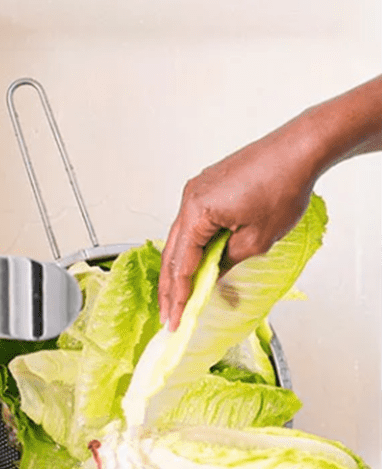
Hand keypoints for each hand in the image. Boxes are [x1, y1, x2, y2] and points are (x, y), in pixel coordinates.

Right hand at [159, 75, 381, 330]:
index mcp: (196, 212)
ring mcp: (197, 191)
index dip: (179, 296)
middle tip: (168, 316)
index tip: (175, 320)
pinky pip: (192, 224)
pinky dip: (191, 247)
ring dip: (179, 268)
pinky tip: (195, 264)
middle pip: (173, 252)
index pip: (182, 264)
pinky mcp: (208, 187)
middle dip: (170, 288)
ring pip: (181, 238)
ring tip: (178, 296)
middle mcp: (189, 199)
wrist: (299, 148)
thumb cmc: (283, 188)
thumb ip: (228, 261)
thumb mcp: (257, 239)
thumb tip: (213, 276)